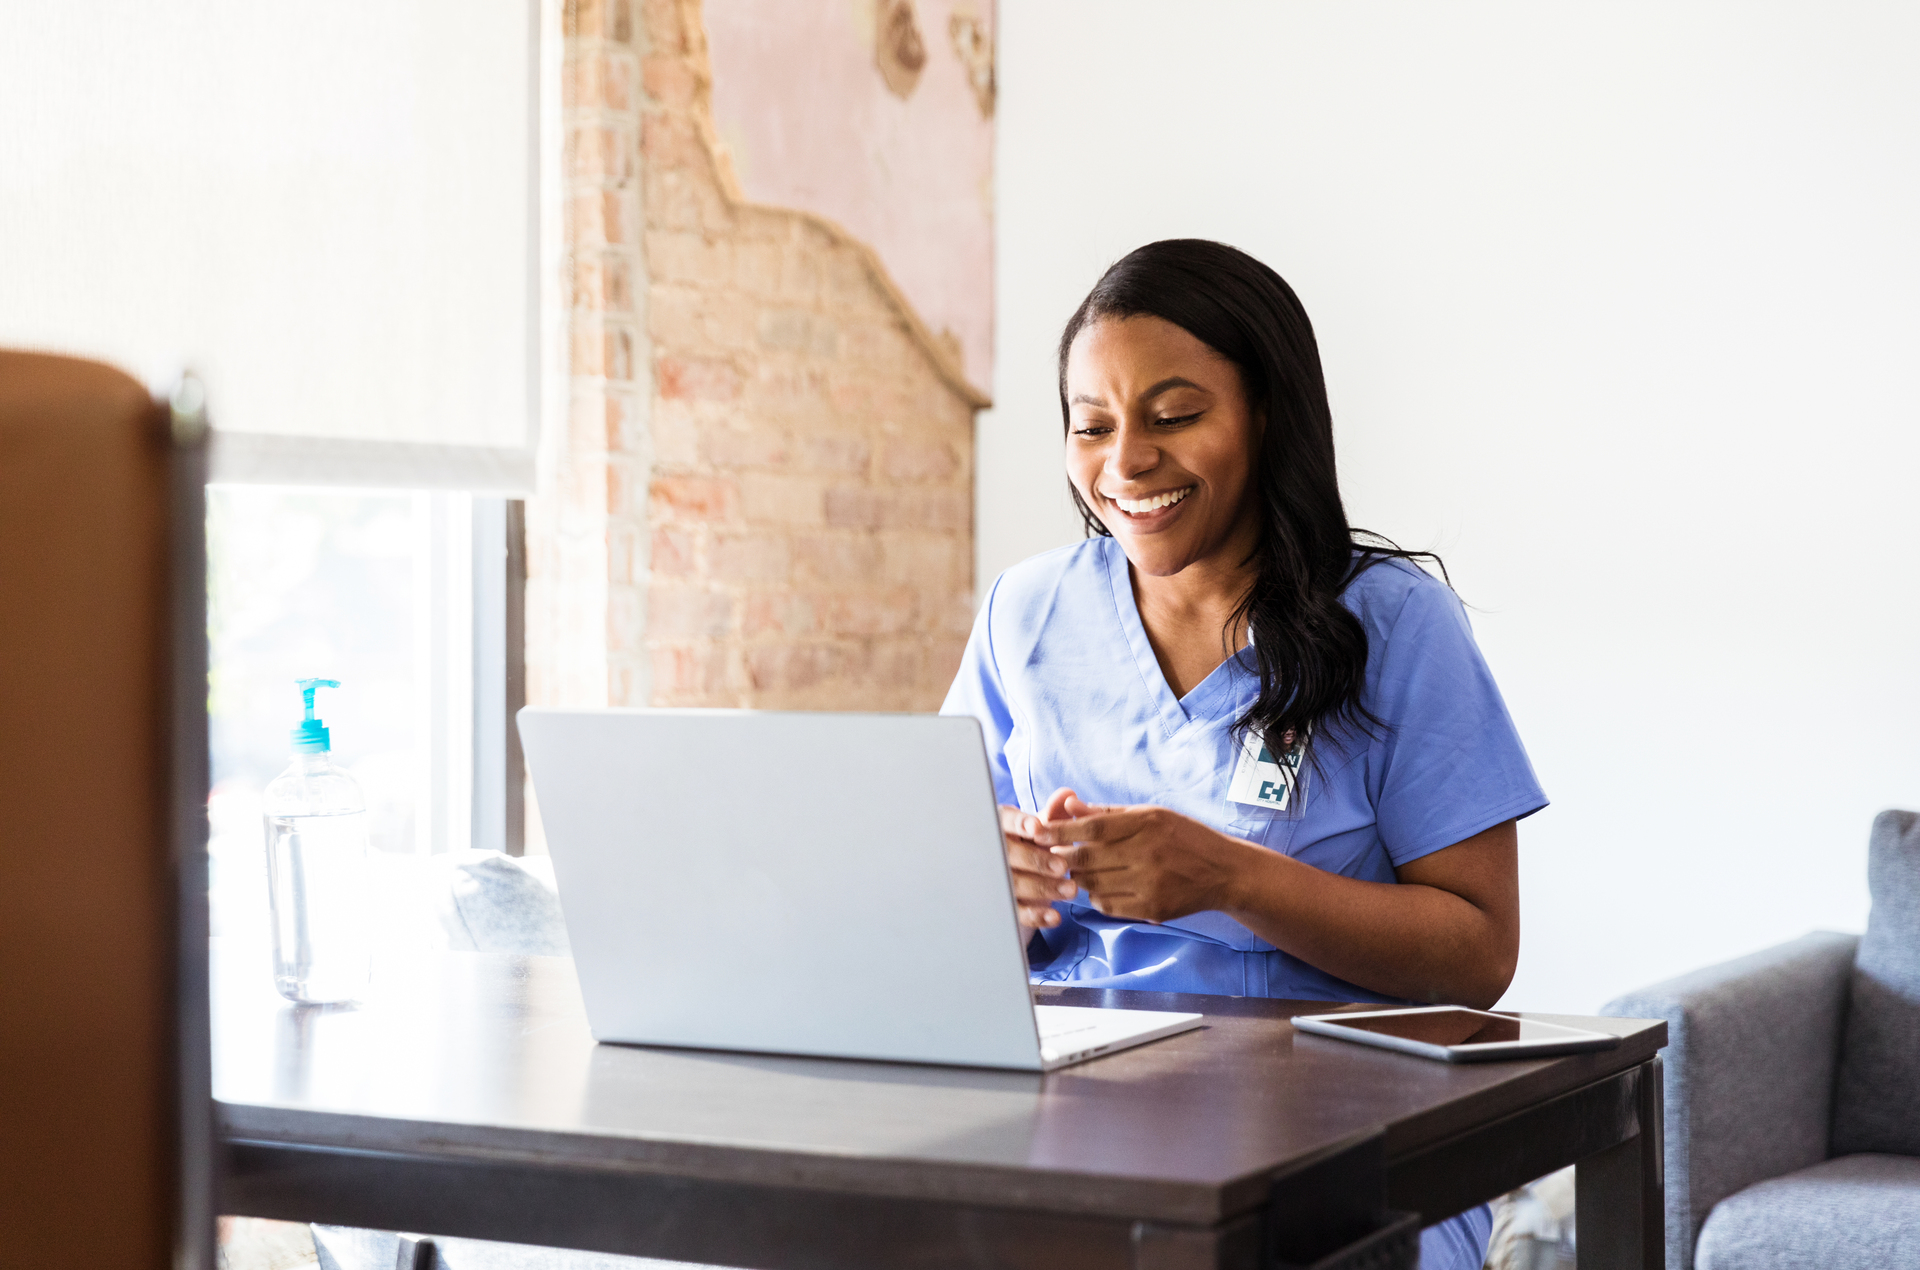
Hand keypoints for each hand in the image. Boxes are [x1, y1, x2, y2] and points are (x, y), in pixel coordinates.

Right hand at [999, 804, 1076, 928]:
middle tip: (1063, 866)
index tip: (1038, 828)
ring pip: (1014, 884)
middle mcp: (994, 852)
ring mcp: (997, 880)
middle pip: (1009, 855)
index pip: (1006, 821)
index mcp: (1002, 826)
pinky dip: (1035, 916)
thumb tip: (1067, 795)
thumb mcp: (1043, 828)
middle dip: (1036, 860)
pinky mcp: (1005, 906)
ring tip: (1070, 890)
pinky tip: (1055, 917)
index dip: (1020, 825)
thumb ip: (1055, 813)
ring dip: (1042, 888)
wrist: (1020, 875)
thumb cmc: (1032, 844)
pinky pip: (1016, 912)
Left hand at [1030, 789, 1252, 923]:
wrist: (1224, 872)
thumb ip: (1108, 814)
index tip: (1037, 832)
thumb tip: (1068, 806)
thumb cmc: (1184, 837)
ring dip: (1078, 878)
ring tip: (1079, 870)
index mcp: (1147, 823)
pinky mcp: (1151, 908)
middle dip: (1062, 858)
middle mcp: (1148, 853)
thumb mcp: (1152, 815)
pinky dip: (1096, 896)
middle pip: (1087, 859)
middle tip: (1049, 855)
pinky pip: (1107, 905)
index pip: (1092, 828)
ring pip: (1092, 884)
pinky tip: (1102, 887)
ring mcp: (1150, 883)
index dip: (1060, 831)